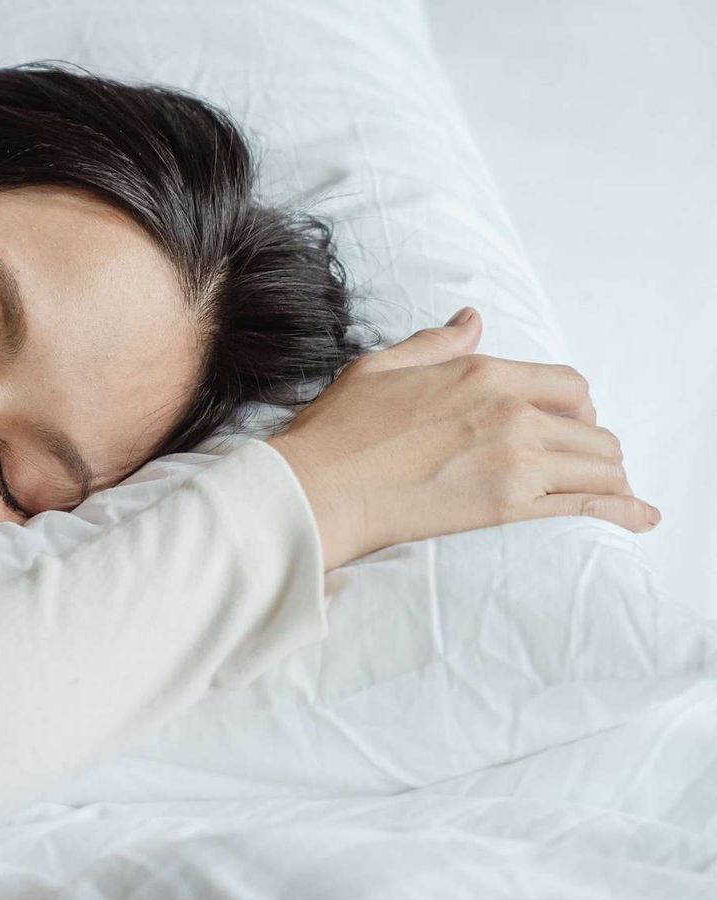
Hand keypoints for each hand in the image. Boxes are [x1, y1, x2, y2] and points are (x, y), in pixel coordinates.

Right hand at [266, 307, 657, 569]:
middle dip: (592, 446)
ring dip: (606, 479)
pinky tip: (642, 518)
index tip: (569, 424)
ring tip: (608, 494)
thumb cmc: (337, 432)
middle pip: (591, 427)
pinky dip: (622, 511)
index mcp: (483, 372)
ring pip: (599, 465)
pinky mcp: (508, 507)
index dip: (578, 406)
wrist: (318, 490)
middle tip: (579, 465)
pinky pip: (587, 505)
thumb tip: (471, 322)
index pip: (568, 385)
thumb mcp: (382, 367)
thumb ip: (435, 344)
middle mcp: (512, 411)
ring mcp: (516, 460)